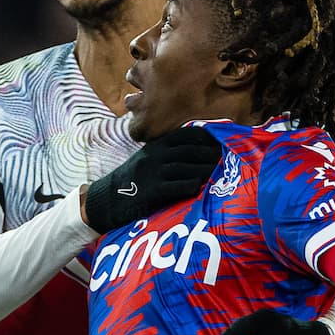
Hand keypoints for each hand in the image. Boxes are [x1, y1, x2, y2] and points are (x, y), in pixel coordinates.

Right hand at [83, 125, 220, 232]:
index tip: (222, 142)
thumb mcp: (146, 160)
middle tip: (229, 159)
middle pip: (190, 150)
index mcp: (155, 146)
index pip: (186, 135)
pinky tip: (201, 188)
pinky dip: (191, 186)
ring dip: (206, 170)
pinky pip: (176, 186)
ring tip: (221, 174)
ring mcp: (152, 172)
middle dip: (211, 154)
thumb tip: (198, 153)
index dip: (206, 137)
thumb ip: (167, 154)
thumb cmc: (131, 182)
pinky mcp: (151, 191)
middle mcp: (155, 155)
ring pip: (186, 167)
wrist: (105, 199)